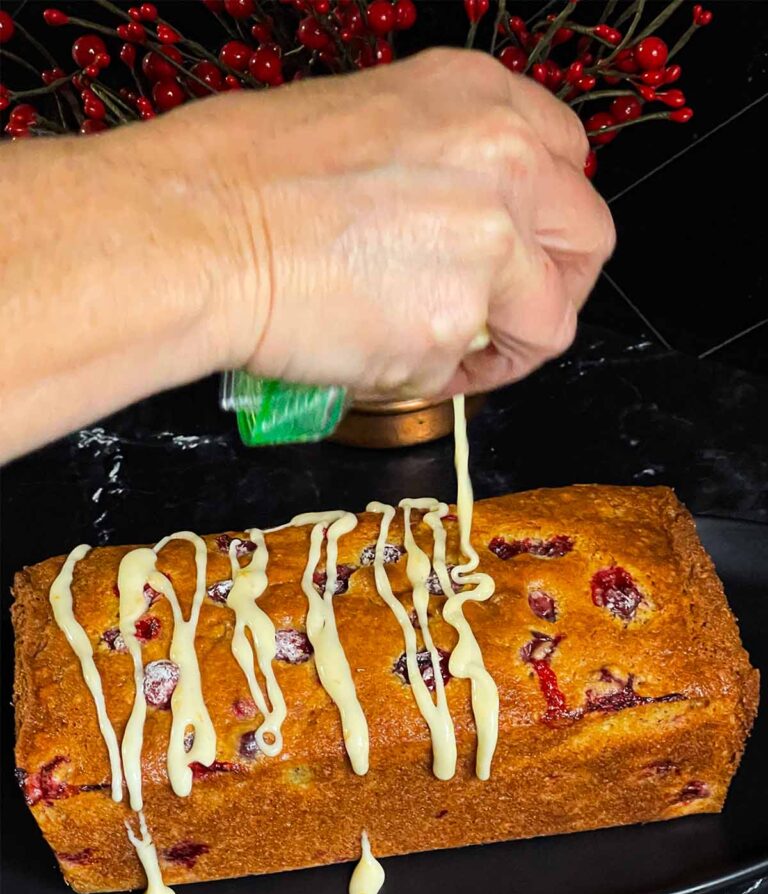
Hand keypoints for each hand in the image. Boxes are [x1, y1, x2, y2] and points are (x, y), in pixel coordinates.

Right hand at [175, 48, 614, 398]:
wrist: (195, 232)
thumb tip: (462, 223)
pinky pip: (471, 368)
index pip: (566, 160)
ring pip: (548, 322)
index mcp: (477, 96)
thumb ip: (444, 166)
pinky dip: (434, 376)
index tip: (524, 254)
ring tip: (432, 352)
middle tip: (509, 320)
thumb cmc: (245, 178)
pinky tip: (377, 355)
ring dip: (501, 348)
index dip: (547, 222)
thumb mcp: (369, 124)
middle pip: (587, 239)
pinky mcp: (456, 319)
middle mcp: (502, 160)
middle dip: (555, 290)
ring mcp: (489, 242)